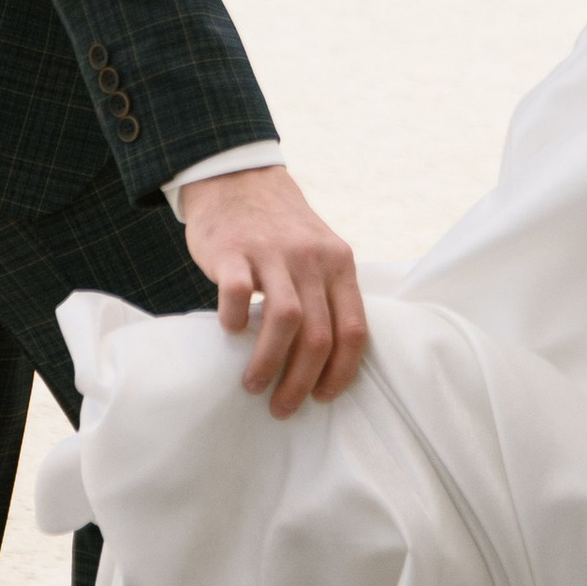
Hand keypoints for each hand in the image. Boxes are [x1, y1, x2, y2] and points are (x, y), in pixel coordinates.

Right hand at [176, 164, 366, 417]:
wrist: (238, 178)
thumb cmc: (281, 229)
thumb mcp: (320, 252)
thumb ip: (329, 293)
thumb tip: (332, 360)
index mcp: (340, 264)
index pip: (354, 329)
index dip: (342, 371)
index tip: (323, 398)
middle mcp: (312, 259)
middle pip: (319, 335)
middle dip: (302, 381)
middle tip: (283, 407)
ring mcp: (272, 253)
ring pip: (284, 320)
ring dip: (269, 362)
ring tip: (254, 385)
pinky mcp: (233, 250)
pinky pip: (238, 292)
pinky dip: (237, 319)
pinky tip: (231, 332)